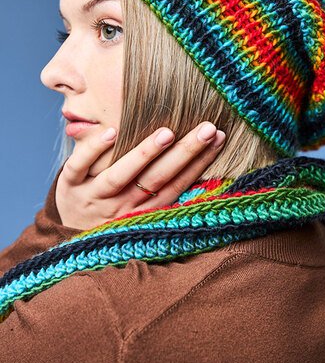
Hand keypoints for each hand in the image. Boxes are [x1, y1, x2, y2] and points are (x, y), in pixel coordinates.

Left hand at [55, 122, 225, 229]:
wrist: (67, 234)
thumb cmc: (112, 215)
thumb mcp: (138, 210)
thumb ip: (161, 189)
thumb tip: (198, 159)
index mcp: (143, 211)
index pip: (177, 185)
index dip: (200, 163)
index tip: (220, 137)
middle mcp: (122, 206)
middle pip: (157, 179)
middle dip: (184, 153)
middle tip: (208, 129)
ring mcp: (94, 196)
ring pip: (121, 176)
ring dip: (145, 154)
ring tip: (167, 133)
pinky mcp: (69, 185)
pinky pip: (79, 167)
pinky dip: (94, 151)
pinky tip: (111, 132)